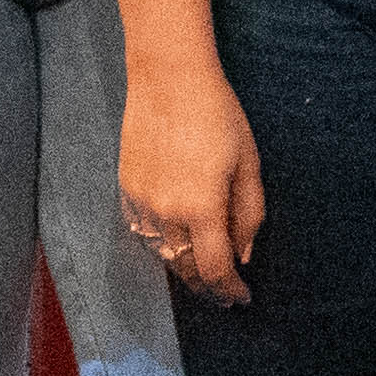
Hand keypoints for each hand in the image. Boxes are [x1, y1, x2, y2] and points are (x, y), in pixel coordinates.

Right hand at [119, 54, 264, 305]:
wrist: (168, 76)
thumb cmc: (217, 114)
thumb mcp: (248, 163)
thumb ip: (248, 214)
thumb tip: (243, 254)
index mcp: (202, 207)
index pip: (215, 270)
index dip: (230, 291)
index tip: (241, 299)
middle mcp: (167, 212)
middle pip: (186, 269)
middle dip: (207, 287)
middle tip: (224, 296)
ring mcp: (141, 201)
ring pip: (162, 254)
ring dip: (183, 268)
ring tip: (202, 273)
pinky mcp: (126, 188)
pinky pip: (143, 232)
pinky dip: (161, 244)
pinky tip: (174, 243)